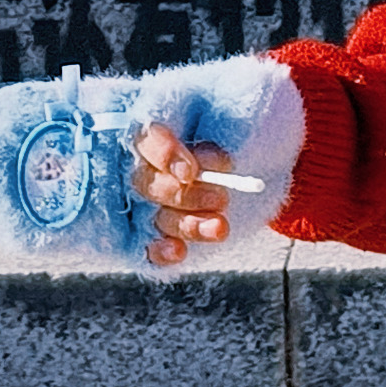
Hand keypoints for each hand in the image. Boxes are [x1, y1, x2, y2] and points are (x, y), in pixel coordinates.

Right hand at [130, 124, 232, 268]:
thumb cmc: (235, 145)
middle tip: (221, 200)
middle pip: (150, 184)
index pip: (149, 139)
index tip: (190, 173)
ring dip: (188, 225)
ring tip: (220, 228)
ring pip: (158, 217)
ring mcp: (144, 207)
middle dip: (186, 196)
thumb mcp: (230, 133)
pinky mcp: (149, 239)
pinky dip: (163, 251)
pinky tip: (179, 252)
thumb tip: (225, 165)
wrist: (242, 176)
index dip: (166, 155)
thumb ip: (224, 143)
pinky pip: (149, 248)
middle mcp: (143, 170)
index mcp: (156, 137)